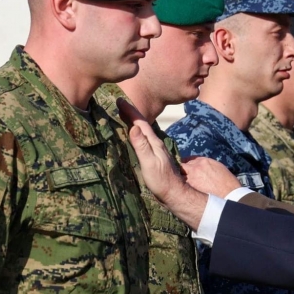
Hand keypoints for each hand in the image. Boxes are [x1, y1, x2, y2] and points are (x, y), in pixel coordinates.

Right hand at [116, 99, 207, 229]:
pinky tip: (135, 136)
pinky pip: (143, 139)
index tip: (119, 100)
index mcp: (154, 143)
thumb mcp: (149, 163)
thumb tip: (134, 127)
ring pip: (143, 131)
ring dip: (134, 122)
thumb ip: (142, 146)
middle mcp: (156, 143)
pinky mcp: (155, 156)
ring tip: (125, 116)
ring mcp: (156, 150)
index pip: (140, 123)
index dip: (130, 111)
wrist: (174, 193)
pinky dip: (137, 133)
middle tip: (120, 104)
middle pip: (142, 124)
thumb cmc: (161, 181)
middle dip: (131, 113)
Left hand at [183, 156, 241, 196]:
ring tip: (177, 182)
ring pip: (178, 173)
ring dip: (178, 176)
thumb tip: (203, 167)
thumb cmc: (227, 182)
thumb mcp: (218, 167)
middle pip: (181, 164)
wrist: (229, 194)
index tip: (185, 167)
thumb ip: (208, 165)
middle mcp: (195, 166)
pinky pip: (180, 183)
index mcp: (203, 161)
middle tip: (179, 174)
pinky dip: (179, 185)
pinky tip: (180, 188)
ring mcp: (191, 176)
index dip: (187, 163)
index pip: (189, 159)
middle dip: (180, 169)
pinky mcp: (190, 186)